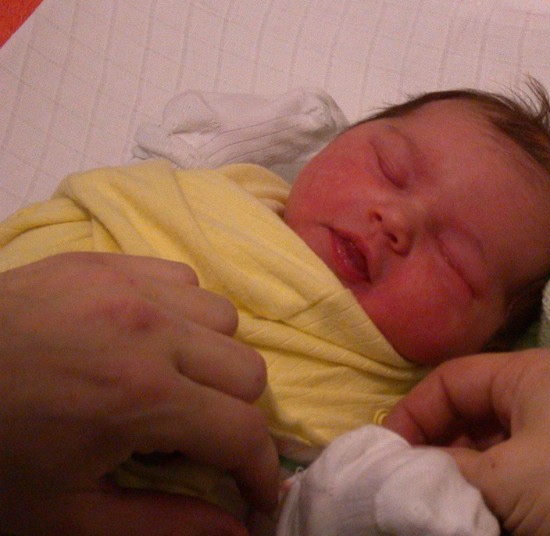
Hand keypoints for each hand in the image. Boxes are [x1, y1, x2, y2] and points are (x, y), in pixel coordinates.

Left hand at [0, 253, 279, 534]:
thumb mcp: (67, 514)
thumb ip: (162, 525)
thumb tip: (235, 533)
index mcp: (143, 398)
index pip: (243, 433)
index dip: (262, 472)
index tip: (257, 497)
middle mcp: (152, 330)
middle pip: (248, 372)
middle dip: (235, 418)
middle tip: (196, 441)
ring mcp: (130, 286)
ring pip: (224, 320)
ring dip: (212, 360)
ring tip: (172, 383)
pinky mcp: (106, 261)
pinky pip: (183, 280)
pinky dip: (183, 314)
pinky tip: (146, 338)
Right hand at [384, 348, 549, 534]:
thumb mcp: (502, 477)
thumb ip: (443, 473)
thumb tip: (399, 477)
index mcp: (534, 372)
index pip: (453, 379)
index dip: (412, 416)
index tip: (385, 462)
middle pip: (476, 414)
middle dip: (439, 453)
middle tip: (411, 493)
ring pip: (500, 449)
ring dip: (468, 479)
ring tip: (447, 510)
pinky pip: (528, 474)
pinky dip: (500, 494)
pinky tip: (488, 518)